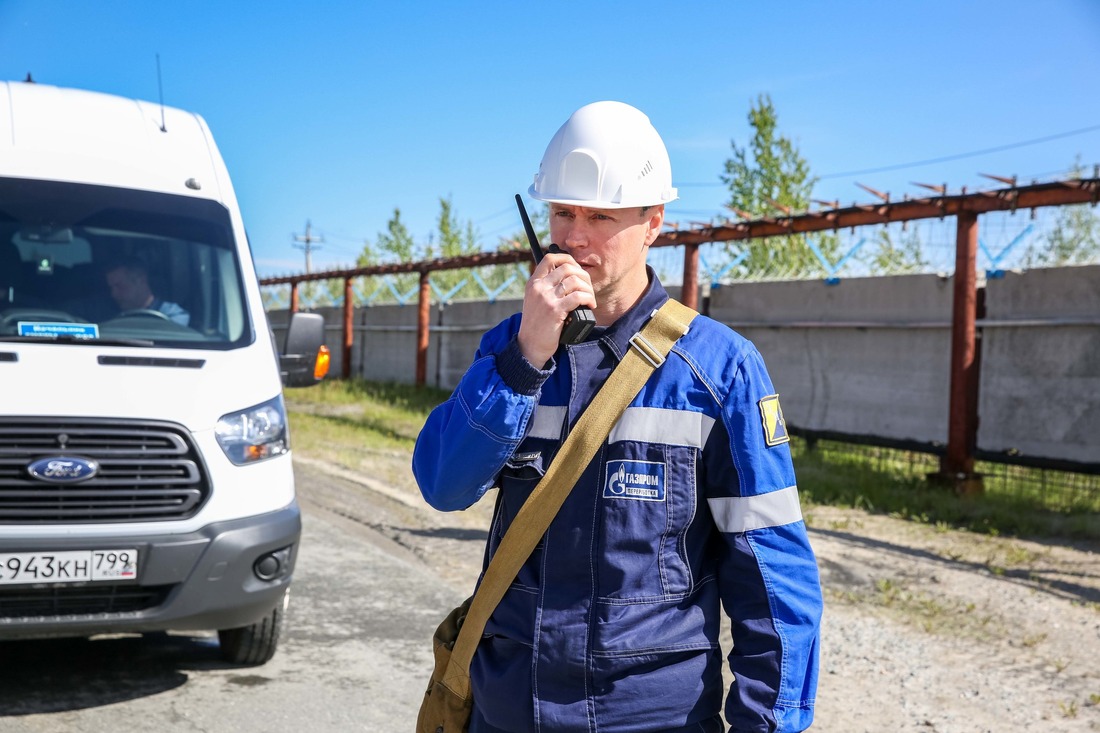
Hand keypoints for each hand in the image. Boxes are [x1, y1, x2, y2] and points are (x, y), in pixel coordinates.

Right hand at [517, 248, 595, 365]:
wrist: (530, 345)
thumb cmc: (537, 325)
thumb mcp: (535, 301)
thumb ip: (547, 288)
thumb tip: (570, 277)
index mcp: (534, 283)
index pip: (550, 258)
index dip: (567, 259)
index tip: (577, 269)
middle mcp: (539, 287)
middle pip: (567, 267)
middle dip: (583, 276)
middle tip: (588, 288)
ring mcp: (546, 298)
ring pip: (575, 281)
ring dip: (588, 289)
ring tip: (590, 299)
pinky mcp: (555, 310)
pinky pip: (578, 297)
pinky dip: (589, 299)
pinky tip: (590, 305)